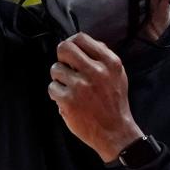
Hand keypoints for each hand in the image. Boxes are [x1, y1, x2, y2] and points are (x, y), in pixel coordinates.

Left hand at [48, 32, 143, 161]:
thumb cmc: (114, 103)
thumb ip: (102, 56)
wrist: (115, 131)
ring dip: (59, 79)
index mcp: (110, 62)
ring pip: (55, 69)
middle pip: (64, 48)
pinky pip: (52, 88)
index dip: (72, 44)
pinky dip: (57, 94)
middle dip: (61, 56)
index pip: (81, 38)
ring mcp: (81, 86)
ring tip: (70, 88)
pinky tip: (67, 100)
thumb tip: (82, 42)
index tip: (71, 53)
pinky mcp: (69, 101)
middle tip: (66, 67)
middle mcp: (96, 71)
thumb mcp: (118, 74)